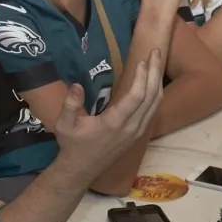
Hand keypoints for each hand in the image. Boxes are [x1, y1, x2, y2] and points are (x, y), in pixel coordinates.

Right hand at [50, 51, 164, 179]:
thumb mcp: (64, 124)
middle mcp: (131, 127)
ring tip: (157, 62)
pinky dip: (155, 94)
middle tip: (156, 52)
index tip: (141, 59)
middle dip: (155, 72)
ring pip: (155, 104)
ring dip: (157, 81)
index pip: (136, 97)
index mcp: (115, 123)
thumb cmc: (72, 145)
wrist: (81, 169)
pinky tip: (153, 82)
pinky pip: (152, 111)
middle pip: (151, 97)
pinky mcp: (138, 134)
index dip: (142, 77)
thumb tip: (77, 86)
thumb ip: (70, 104)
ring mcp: (137, 132)